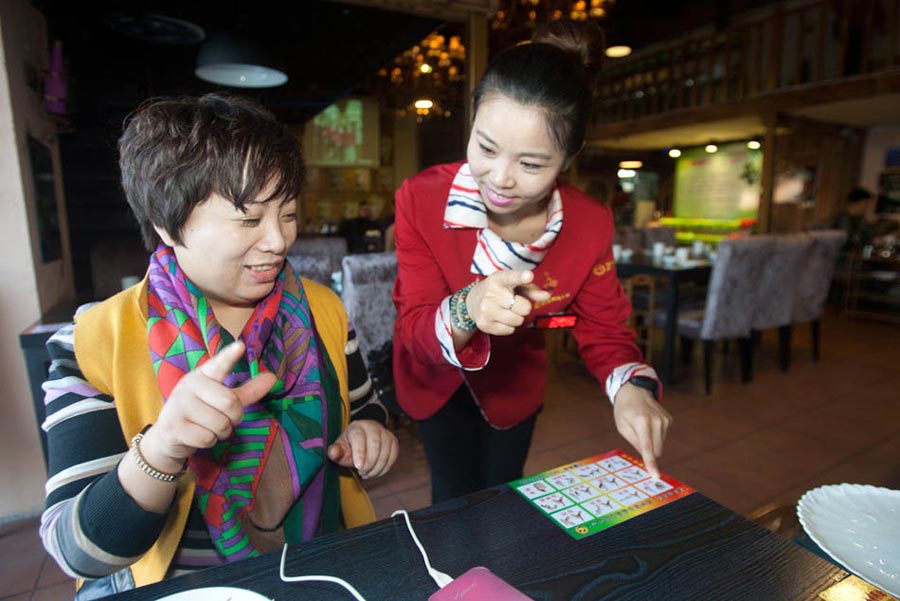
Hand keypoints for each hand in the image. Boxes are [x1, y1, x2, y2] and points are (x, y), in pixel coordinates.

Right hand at [142, 341, 275, 471]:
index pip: (219, 364)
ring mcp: (179, 405)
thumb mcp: (222, 398)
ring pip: (221, 424)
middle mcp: (189, 385)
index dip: (230, 356)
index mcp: (203, 374)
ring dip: (222, 432)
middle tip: (225, 418)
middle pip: (230, 403)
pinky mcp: (175, 426)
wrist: (167, 436)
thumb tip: (272, 377)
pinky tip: (197, 436)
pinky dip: (209, 442)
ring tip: (208, 427)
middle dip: (235, 417)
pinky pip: (208, 438)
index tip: (241, 346)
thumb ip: (247, 390)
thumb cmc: (201, 412)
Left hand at [326, 419, 398, 478]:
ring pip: (385, 452)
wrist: (362, 441)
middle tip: (361, 472)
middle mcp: (373, 426)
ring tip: (366, 473)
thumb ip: (335, 452)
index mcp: (357, 427)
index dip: (360, 453)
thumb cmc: (349, 447)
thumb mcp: (340, 449)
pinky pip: (393, 457)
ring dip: (376, 468)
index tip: (358, 467)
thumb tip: (333, 452)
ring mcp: (385, 433)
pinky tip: (375, 472)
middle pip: (375, 445)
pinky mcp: (393, 441)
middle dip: (369, 463)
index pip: (359, 438)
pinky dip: (384, 468)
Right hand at [465, 270, 550, 335]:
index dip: (521, 277)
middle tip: (513, 303)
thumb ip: (532, 289)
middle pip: (525, 308)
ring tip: (506, 310)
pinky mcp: (484, 324)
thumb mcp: (515, 285)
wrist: (472, 301)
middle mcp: (491, 293)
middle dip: (523, 307)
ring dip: (517, 318)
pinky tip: (499, 318)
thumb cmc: (500, 291)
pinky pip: (510, 330)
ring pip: (518, 321)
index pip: (512, 277)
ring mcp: (486, 309)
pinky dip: (508, 326)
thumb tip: (547, 295)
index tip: (529, 276)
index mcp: (499, 279)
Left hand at [612, 383, 671, 477]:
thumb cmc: (624, 410)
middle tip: (637, 437)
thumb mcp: (622, 427)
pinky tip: (649, 423)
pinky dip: (656, 435)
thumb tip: (646, 456)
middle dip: (649, 452)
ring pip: (661, 445)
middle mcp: (657, 421)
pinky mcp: (669, 420)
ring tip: (642, 427)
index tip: (655, 476)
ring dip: (652, 442)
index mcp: (642, 422)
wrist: (634, 391)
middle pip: (657, 451)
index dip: (651, 463)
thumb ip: (634, 442)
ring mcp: (665, 420)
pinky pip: (663, 437)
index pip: (647, 448)